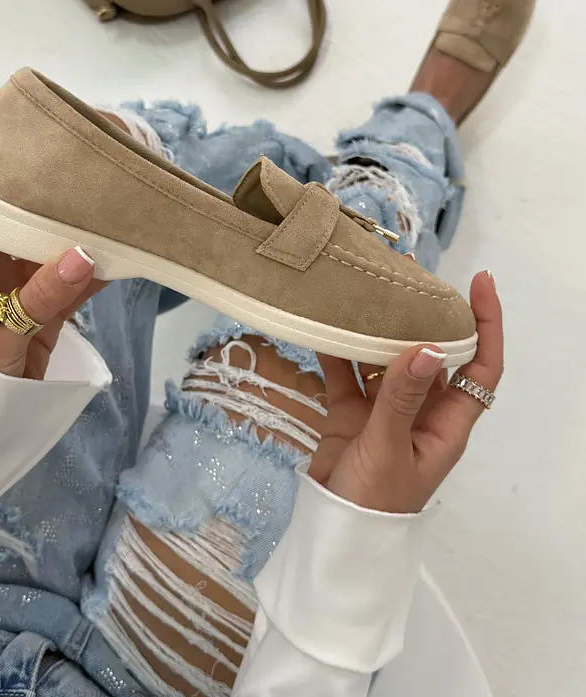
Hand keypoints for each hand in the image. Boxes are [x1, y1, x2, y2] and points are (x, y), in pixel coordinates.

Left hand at [0, 158, 105, 379]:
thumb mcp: (1, 336)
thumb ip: (42, 297)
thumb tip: (85, 254)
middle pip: (0, 220)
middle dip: (28, 196)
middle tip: (63, 172)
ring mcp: (17, 291)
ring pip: (40, 248)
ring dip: (66, 232)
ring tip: (97, 205)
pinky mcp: (44, 313)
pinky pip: (70, 283)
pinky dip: (92, 272)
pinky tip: (117, 255)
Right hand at [309, 271, 502, 513]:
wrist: (335, 538)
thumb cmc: (376, 503)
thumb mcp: (390, 448)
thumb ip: (402, 398)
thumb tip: (426, 346)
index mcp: (447, 422)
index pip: (482, 365)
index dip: (488, 323)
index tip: (479, 282)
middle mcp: (422, 411)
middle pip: (432, 353)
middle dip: (424, 315)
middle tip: (405, 275)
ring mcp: (384, 412)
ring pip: (386, 359)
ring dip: (377, 330)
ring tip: (365, 291)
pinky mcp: (350, 415)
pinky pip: (346, 375)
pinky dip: (336, 353)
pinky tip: (324, 327)